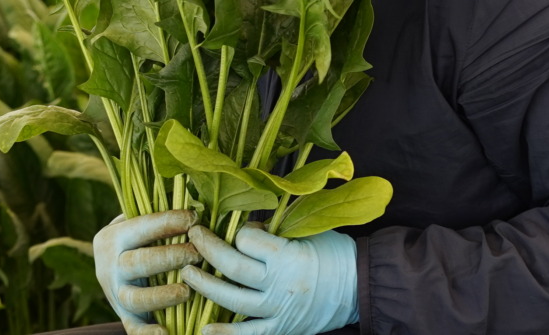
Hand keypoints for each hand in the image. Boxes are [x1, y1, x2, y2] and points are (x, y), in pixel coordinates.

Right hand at [94, 209, 202, 334]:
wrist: (110, 269)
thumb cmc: (138, 238)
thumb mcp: (136, 222)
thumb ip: (156, 211)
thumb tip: (196, 199)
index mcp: (112, 237)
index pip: (140, 227)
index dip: (167, 222)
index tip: (194, 219)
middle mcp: (109, 266)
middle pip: (137, 263)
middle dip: (169, 257)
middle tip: (197, 254)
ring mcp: (115, 294)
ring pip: (135, 298)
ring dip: (162, 295)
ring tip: (188, 291)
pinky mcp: (124, 317)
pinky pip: (133, 329)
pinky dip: (148, 334)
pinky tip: (166, 333)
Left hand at [181, 224, 358, 334]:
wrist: (361, 286)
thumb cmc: (335, 253)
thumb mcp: (309, 231)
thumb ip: (275, 230)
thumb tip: (242, 226)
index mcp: (289, 255)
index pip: (247, 240)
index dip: (238, 231)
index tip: (239, 228)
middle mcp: (280, 284)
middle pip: (233, 267)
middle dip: (208, 249)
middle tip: (193, 237)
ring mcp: (278, 310)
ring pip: (233, 299)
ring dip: (205, 285)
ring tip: (187, 273)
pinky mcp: (281, 328)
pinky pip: (249, 334)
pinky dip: (226, 333)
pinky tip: (205, 328)